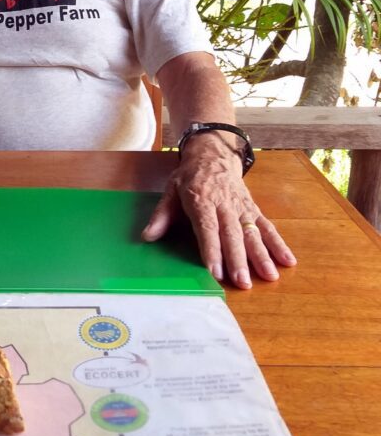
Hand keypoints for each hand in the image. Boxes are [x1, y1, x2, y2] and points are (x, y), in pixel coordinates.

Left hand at [141, 138, 296, 287]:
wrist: (213, 153)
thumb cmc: (190, 177)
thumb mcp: (171, 189)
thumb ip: (162, 214)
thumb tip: (148, 236)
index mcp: (202, 199)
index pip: (208, 227)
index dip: (211, 249)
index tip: (215, 271)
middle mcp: (224, 204)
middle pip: (232, 234)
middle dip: (238, 259)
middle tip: (242, 282)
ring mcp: (241, 207)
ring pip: (253, 232)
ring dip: (262, 255)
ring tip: (269, 276)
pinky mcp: (253, 209)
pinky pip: (267, 226)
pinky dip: (278, 244)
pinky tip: (288, 260)